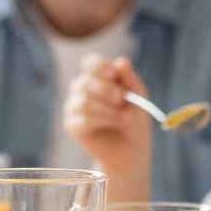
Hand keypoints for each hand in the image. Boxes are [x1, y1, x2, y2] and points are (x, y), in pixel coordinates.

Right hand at [62, 54, 151, 177]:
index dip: (99, 67)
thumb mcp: (138, 96)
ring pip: (84, 102)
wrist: (131, 150)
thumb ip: (130, 79)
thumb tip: (121, 61)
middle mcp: (81, 89)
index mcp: (96, 77)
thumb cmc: (134, 119)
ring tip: (127, 118)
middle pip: (86, 82)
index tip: (113, 75)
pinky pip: (83, 119)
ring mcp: (74, 107)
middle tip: (123, 100)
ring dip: (108, 110)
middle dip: (107, 91)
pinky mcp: (73, 125)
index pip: (90, 63)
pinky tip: (117, 124)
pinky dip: (103, 121)